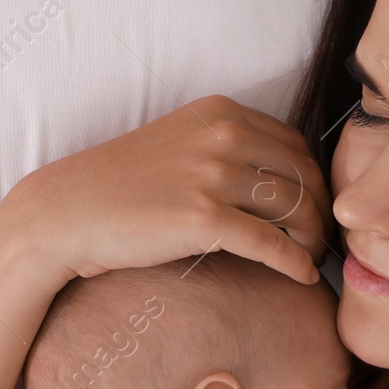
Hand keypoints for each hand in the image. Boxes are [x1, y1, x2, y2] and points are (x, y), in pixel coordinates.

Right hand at [0, 95, 334, 287]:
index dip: (313, 178)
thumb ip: (221, 149)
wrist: (66, 212)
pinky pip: (271, 243)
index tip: (315, 206)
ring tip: (310, 257)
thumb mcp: (175, 145)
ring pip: (294, 207)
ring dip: (310, 237)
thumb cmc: (117, 186)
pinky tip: (301, 277)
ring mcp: (213, 175)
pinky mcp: (203, 218)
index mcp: (219, 112)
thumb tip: (270, 179)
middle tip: (321, 238)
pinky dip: (294, 263)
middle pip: (302, 173)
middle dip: (319, 208)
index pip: (293, 142)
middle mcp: (222, 135)